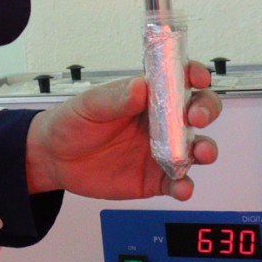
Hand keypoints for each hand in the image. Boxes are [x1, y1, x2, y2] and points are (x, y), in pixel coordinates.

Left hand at [25, 61, 221, 201]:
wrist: (54, 158)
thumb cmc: (72, 123)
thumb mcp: (89, 105)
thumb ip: (116, 98)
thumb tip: (140, 86)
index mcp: (146, 96)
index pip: (178, 79)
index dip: (194, 75)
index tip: (197, 79)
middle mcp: (159, 122)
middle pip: (198, 111)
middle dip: (206, 110)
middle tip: (195, 117)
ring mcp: (160, 151)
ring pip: (196, 148)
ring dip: (205, 149)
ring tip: (200, 153)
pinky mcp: (155, 178)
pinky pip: (178, 182)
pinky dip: (185, 186)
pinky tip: (181, 187)